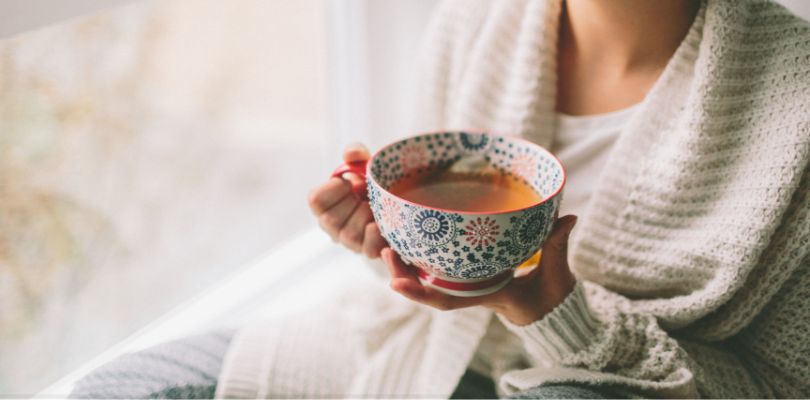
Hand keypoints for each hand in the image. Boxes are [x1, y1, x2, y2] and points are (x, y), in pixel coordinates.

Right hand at [308, 143, 386, 257]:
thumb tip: (352, 154)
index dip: (332, 189)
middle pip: (331, 220)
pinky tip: (380, 224)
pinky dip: (375, 236)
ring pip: (350, 234)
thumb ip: (355, 153)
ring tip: (376, 207)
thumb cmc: (372, 183)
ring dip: (366, 216)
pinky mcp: (370, 251)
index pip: (316, 201)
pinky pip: (369, 250)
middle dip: (351, 203)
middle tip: (364, 195)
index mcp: (325, 204)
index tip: (347, 182)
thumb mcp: (364, 164)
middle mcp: (333, 226)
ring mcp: (351, 242)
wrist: (398, 200)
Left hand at [381, 215, 577, 324]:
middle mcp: (472, 291)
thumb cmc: (552, 294)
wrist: (553, 308)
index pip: (450, 300)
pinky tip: (407, 240)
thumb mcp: (557, 272)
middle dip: (403, 273)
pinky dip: (422, 257)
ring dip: (406, 265)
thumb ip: (557, 244)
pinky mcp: (472, 273)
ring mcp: (470, 283)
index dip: (422, 293)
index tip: (396, 284)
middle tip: (385, 250)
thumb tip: (567, 218)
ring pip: (430, 278)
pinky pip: (441, 268)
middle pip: (430, 288)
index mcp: (488, 295)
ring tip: (386, 245)